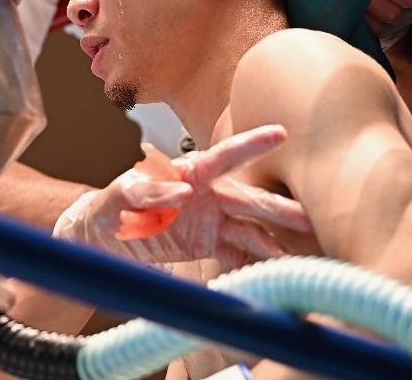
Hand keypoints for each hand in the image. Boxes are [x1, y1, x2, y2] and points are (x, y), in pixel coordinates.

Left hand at [54, 125, 311, 269]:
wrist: (102, 238)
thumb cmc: (109, 206)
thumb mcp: (121, 195)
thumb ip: (150, 190)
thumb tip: (185, 190)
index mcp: (188, 172)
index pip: (224, 155)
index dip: (251, 144)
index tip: (279, 133)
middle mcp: (207, 193)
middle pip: (248, 200)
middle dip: (279, 209)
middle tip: (309, 218)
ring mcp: (211, 220)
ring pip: (250, 230)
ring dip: (272, 245)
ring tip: (294, 262)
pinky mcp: (208, 245)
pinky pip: (238, 255)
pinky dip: (254, 266)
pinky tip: (270, 278)